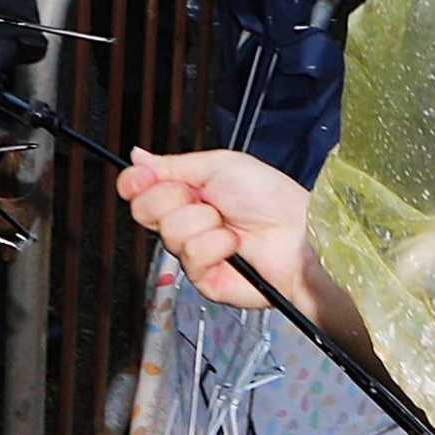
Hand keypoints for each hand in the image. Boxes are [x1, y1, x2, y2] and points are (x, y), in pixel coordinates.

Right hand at [116, 147, 318, 311]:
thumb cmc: (270, 197)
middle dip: (175, 198)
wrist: (298, 231)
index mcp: (186, 193)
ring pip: (169, 232)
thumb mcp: (220, 165)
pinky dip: (216, 244)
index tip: (144, 176)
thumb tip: (137, 156)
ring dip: (203, 222)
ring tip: (228, 223)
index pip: (138, 190)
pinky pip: (191, 256)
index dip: (135, 183)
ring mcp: (192, 251)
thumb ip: (173, 164)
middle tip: (205, 198)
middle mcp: (185, 222)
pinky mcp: (202, 278)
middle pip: (144, 210)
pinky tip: (233, 244)